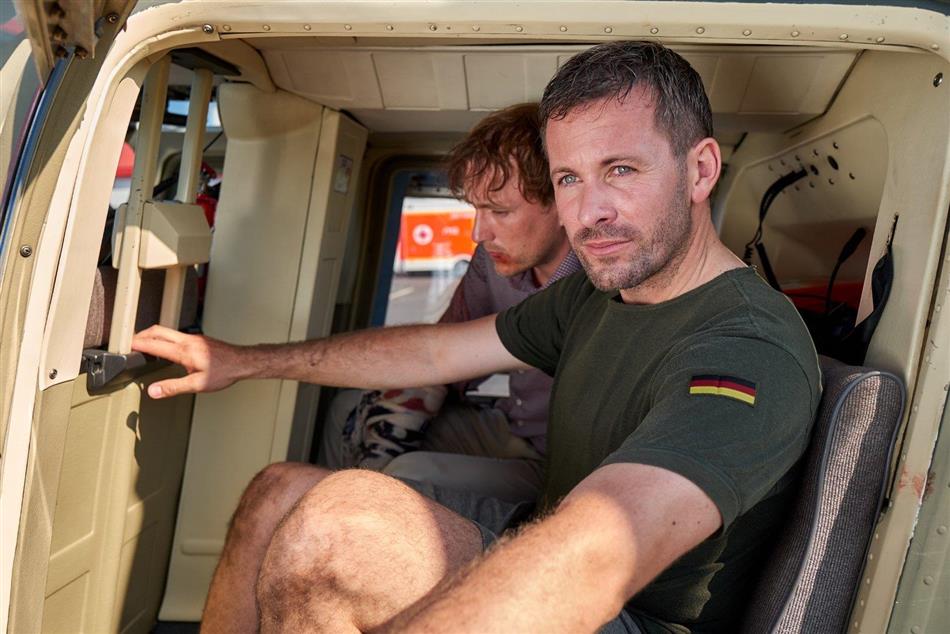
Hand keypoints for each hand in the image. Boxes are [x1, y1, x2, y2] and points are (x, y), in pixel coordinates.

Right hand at [132, 325, 247, 397]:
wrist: (243, 362)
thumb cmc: (225, 372)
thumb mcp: (197, 385)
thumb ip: (173, 387)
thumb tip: (153, 391)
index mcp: (184, 351)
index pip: (153, 343)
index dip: (135, 344)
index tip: (122, 346)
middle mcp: (187, 340)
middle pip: (157, 330)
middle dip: (140, 335)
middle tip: (128, 343)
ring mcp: (193, 338)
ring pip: (166, 331)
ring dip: (152, 336)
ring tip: (142, 345)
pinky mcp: (198, 340)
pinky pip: (175, 335)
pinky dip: (163, 338)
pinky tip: (164, 349)